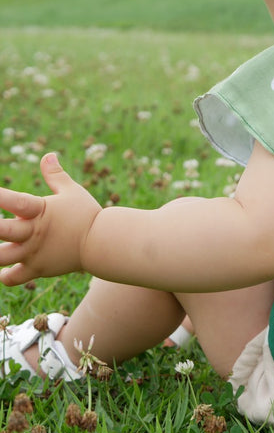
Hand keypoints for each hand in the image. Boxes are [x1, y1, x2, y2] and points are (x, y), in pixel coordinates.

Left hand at [0, 153, 101, 285]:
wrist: (104, 244)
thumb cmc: (88, 215)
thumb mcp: (72, 192)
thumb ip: (55, 175)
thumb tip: (48, 155)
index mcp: (39, 211)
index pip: (15, 200)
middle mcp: (32, 232)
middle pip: (0, 230)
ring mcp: (33, 252)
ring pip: (0, 257)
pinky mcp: (38, 269)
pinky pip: (12, 278)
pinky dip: (5, 276)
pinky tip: (2, 271)